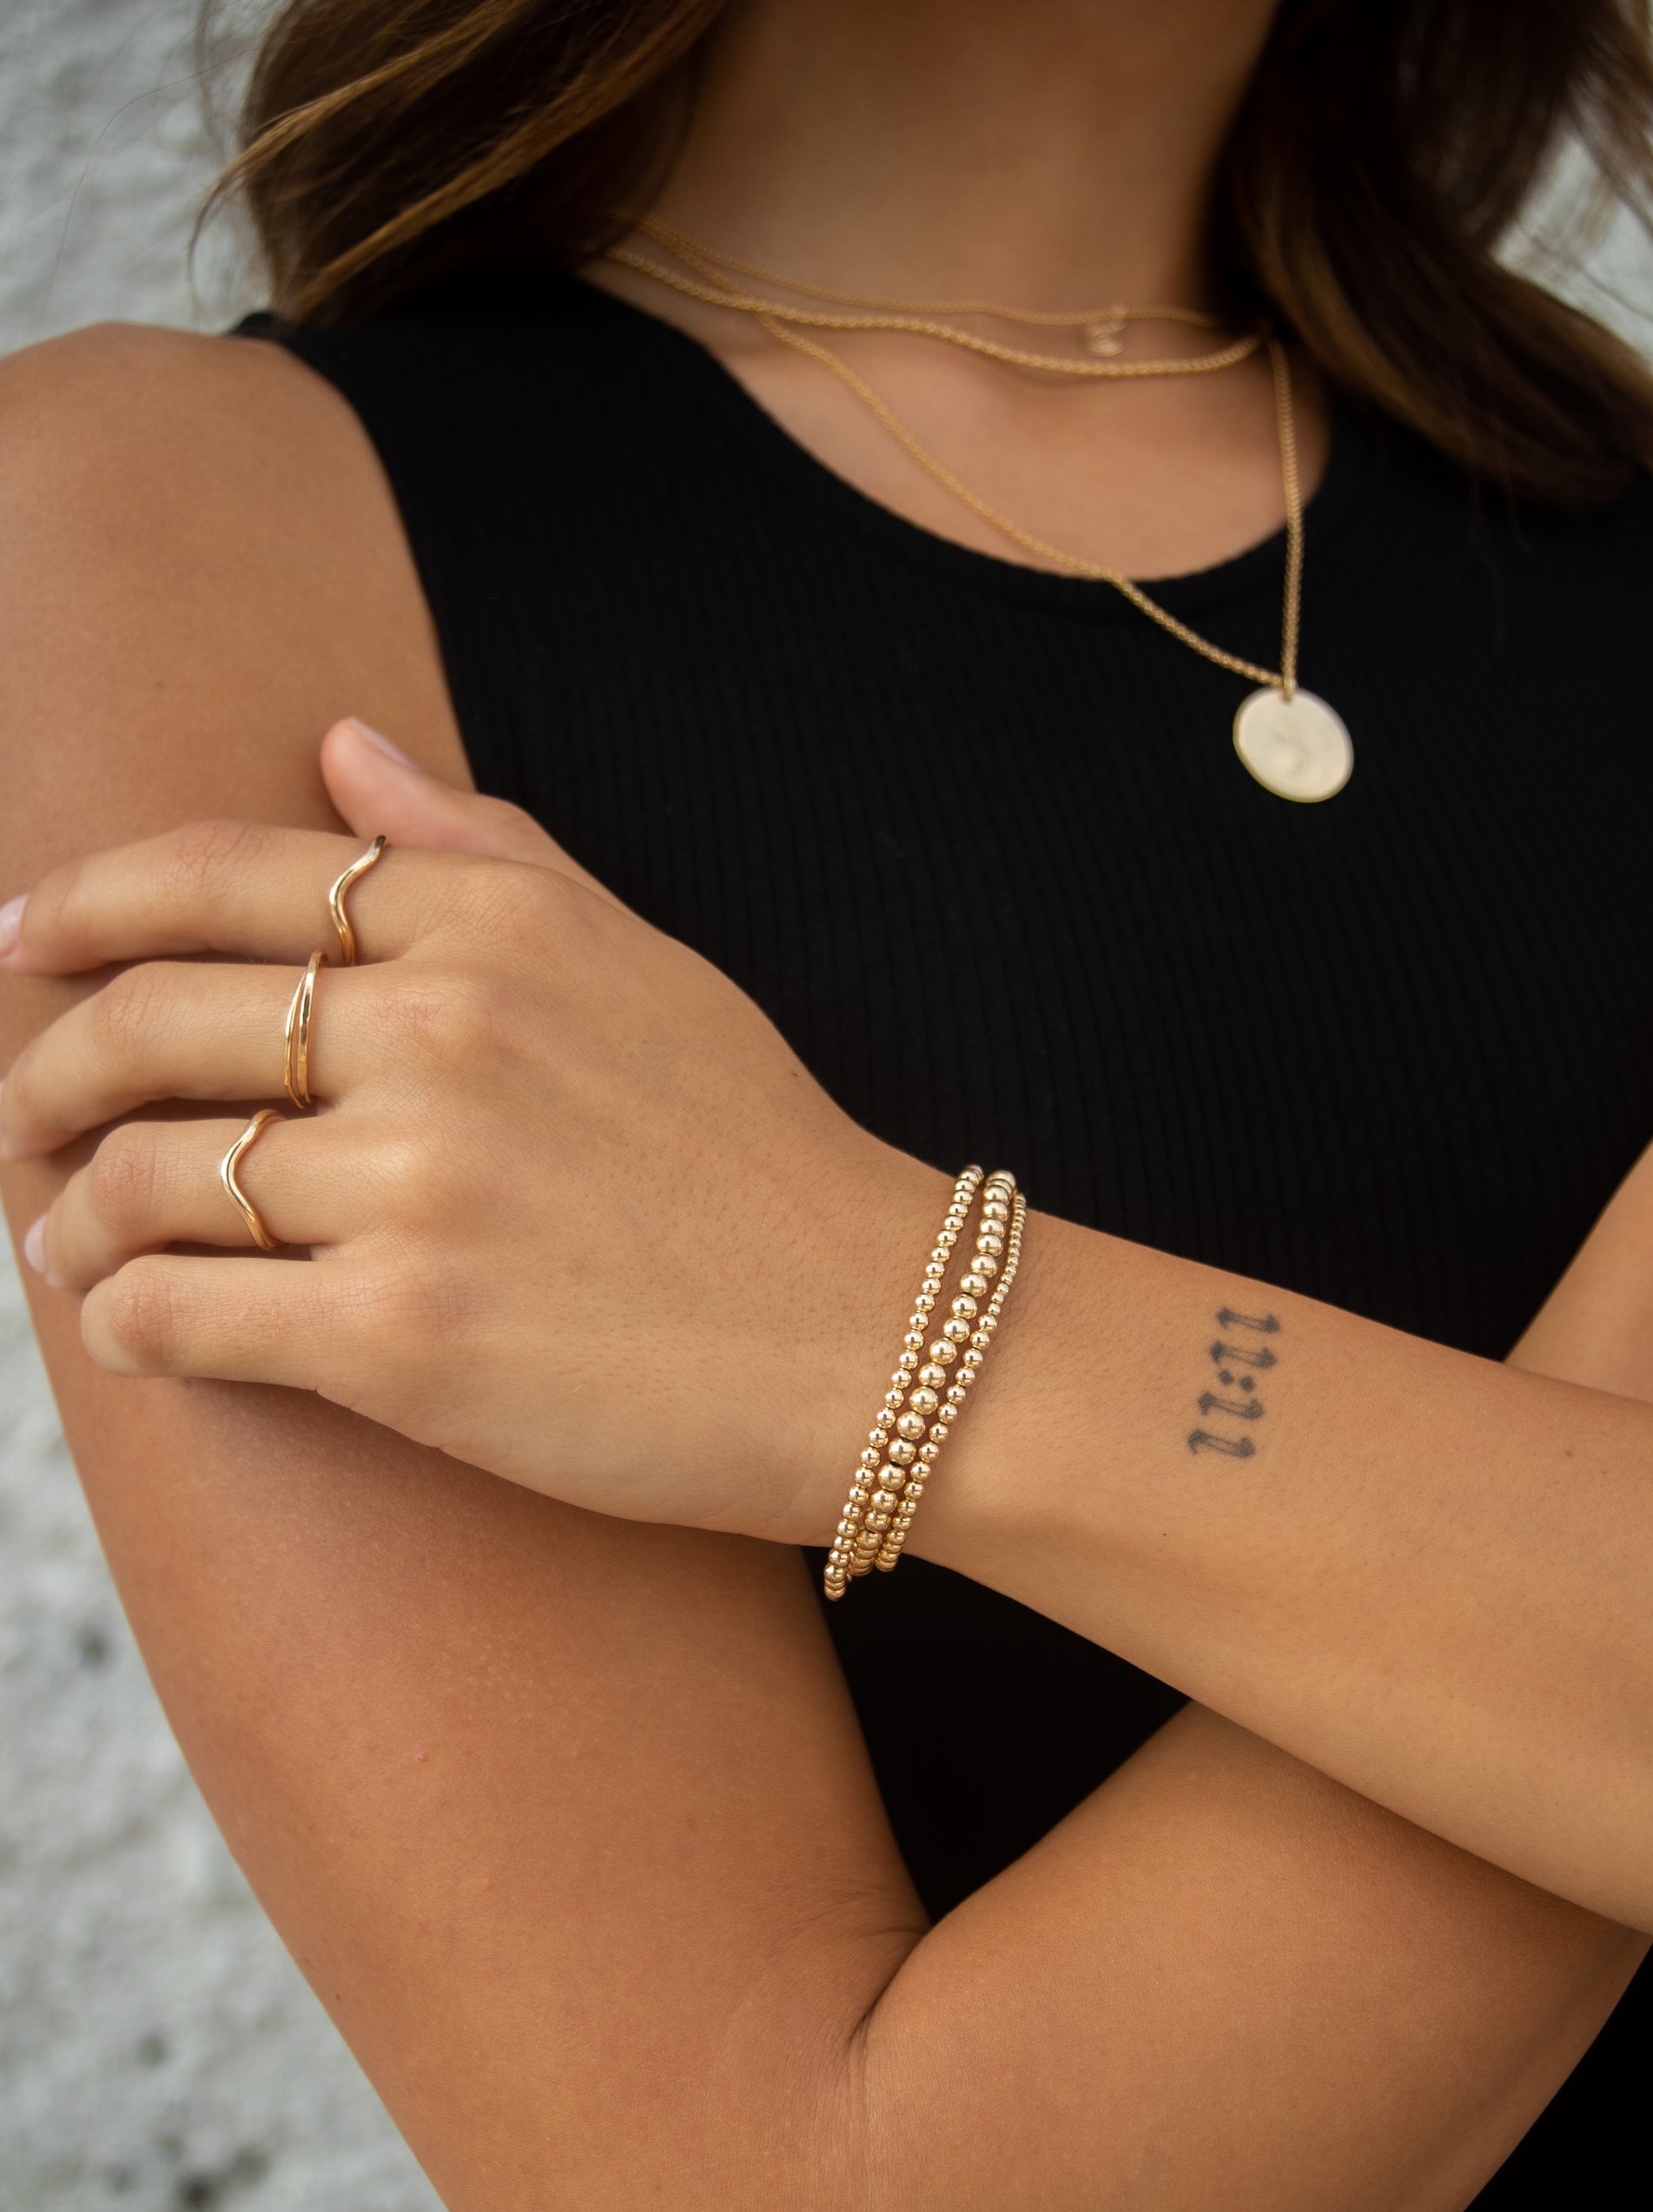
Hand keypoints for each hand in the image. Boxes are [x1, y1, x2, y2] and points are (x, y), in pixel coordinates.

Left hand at [0, 721, 951, 1540]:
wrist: (878, 1339)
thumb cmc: (757, 1157)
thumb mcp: (640, 962)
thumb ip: (483, 850)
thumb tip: (341, 744)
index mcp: (492, 926)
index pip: (220, 876)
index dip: (84, 904)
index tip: (17, 944)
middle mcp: (443, 1031)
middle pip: (151, 1021)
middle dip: (47, 1074)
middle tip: (21, 1121)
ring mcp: (420, 1185)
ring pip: (146, 1177)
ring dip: (70, 1215)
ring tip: (66, 1243)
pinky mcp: (406, 1339)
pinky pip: (182, 1313)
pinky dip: (123, 1320)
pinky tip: (129, 1328)